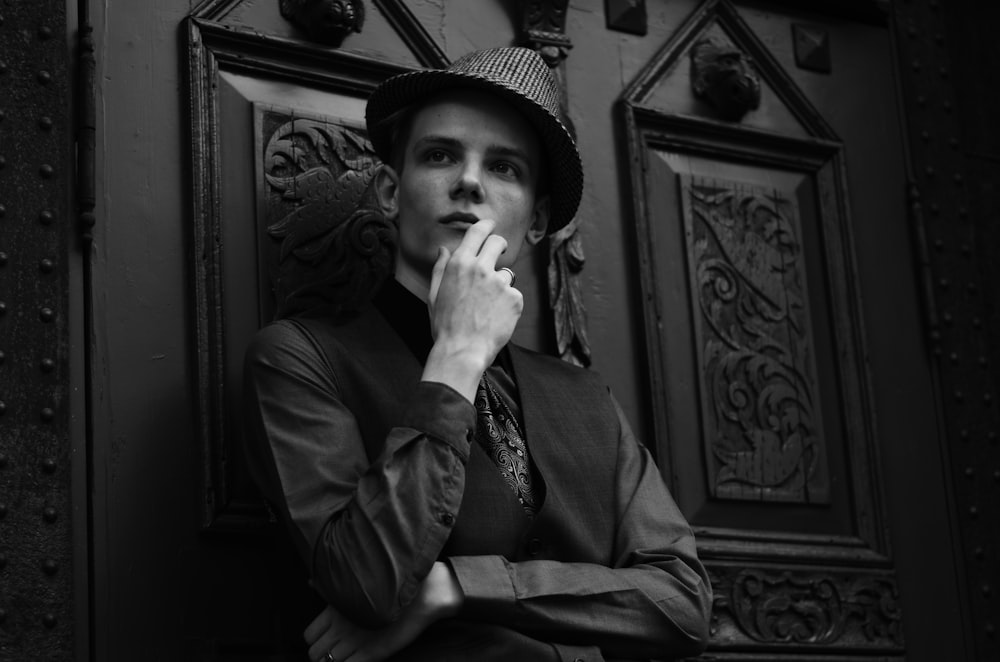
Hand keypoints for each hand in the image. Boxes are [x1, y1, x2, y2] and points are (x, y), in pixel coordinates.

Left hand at [304, 562, 463, 661]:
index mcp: (335, 609)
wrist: (422, 595)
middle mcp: (341, 627)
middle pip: (315, 653)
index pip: (309, 635)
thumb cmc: (392, 587)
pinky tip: (357, 660)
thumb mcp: (360, 583)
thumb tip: (310, 583)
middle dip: (322, 655)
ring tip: (346, 656)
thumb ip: (333, 588)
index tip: (325, 640)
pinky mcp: (371, 653)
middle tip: (335, 652)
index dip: (315, 640)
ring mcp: (356, 641)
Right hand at [423, 219, 522, 401]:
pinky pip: (513, 296)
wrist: (462, 351)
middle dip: (499, 245)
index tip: (490, 225)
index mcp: (459, 264)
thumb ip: (440, 269)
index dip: (486, 225)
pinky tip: (496, 319)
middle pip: (498, 243)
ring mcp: (500, 283)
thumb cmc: (444, 326)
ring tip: (487, 308)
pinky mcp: (515, 299)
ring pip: (506, 274)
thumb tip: (444, 250)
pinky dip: (508, 306)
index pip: (477, 232)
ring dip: (500, 286)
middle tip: (499, 252)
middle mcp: (481, 268)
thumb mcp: (434, 295)